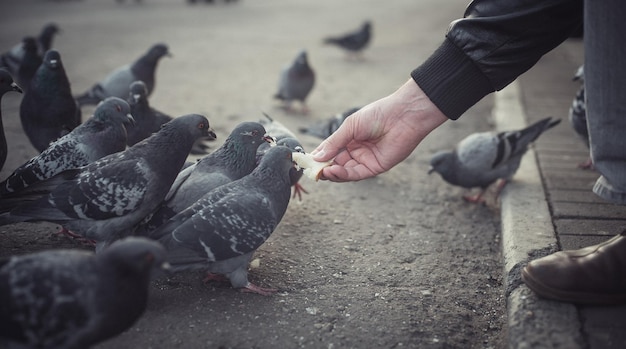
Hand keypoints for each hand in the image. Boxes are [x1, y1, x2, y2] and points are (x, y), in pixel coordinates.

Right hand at [312, 79, 447, 181]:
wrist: (403, 115)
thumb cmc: (378, 114)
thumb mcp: (350, 126)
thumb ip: (334, 142)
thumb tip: (316, 156)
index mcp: (349, 138)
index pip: (330, 151)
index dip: (318, 157)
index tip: (305, 162)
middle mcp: (356, 150)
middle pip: (335, 164)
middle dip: (323, 168)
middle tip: (311, 171)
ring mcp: (365, 160)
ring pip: (344, 172)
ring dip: (332, 173)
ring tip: (322, 172)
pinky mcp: (375, 167)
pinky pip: (356, 174)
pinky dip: (343, 175)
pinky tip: (333, 171)